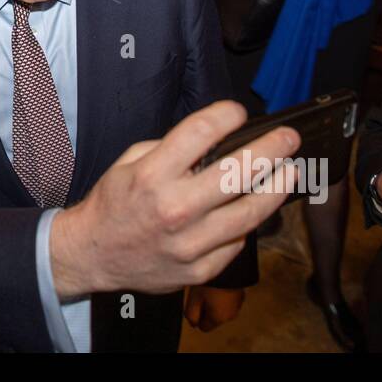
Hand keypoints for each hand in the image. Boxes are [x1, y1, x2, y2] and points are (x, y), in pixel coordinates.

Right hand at [50, 100, 298, 298]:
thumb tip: (214, 140)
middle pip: (238, 171)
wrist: (92, 254)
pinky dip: (248, 224)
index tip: (238, 112)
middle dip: (271, 149)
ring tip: (289, 173)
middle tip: (288, 138)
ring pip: (250, 212)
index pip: (201, 132)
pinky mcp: (199, 269)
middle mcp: (174, 208)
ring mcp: (189, 243)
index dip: (227, 115)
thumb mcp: (129, 162)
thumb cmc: (113, 204)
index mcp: (153, 174)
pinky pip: (236, 243)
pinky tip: (253, 210)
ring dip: (276, 189)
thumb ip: (170, 149)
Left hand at [183, 285, 245, 331]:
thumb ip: (191, 314)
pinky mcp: (241, 296)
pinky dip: (222, 296)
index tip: (195, 302)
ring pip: (220, 309)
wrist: (230, 266)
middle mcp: (230, 316)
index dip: (196, 316)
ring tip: (210, 287)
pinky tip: (219, 284)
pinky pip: (227, 301)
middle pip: (212, 318)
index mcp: (218, 319)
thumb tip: (193, 323)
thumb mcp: (194, 298)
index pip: (203, 327)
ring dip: (214, 302)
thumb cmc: (209, 282)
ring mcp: (237, 306)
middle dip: (205, 309)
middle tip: (201, 293)